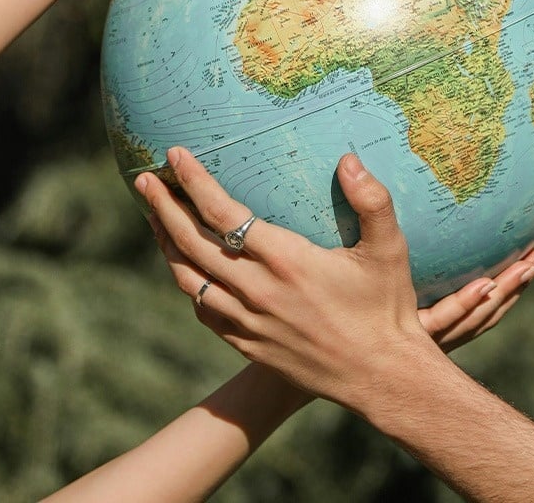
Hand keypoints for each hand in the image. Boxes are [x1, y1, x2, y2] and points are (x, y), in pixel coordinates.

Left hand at [136, 147, 533, 405]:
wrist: (382, 377)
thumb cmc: (387, 309)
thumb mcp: (389, 250)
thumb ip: (371, 201)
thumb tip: (348, 160)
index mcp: (285, 260)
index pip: (222, 213)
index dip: (193, 182)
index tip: (175, 156)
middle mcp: (257, 291)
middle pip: (191, 243)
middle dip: (163, 207)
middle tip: (144, 180)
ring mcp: (248, 322)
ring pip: (189, 278)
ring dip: (167, 245)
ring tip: (155, 218)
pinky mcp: (247, 345)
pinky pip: (204, 309)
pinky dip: (188, 283)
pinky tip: (186, 267)